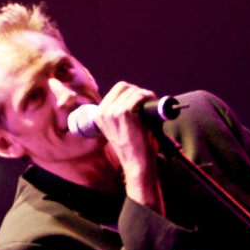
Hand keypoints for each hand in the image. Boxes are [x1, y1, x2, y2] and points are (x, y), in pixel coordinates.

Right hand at [95, 82, 164, 213]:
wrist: (137, 163)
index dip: (130, 93)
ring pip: (132, 91)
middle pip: (122, 87)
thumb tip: (136, 97)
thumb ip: (120, 114)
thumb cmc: (133, 147)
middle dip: (137, 91)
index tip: (141, 100)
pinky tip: (151, 104)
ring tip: (151, 105)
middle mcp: (102, 112)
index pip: (115, 91)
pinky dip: (147, 97)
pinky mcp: (124, 113)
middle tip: (147, 101)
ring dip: (145, 95)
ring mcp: (112, 112)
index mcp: (98, 115)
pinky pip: (138, 96)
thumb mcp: (119, 128)